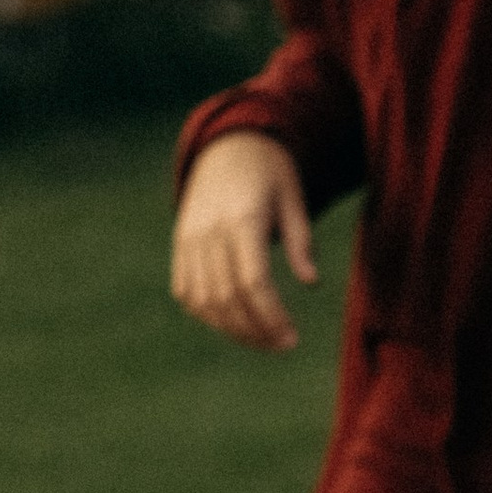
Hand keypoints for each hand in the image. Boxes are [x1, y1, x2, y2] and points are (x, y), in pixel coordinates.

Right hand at [171, 132, 316, 351]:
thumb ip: (301, 241)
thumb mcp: (294, 200)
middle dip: (256, 330)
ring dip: (232, 329)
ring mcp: (188, 239)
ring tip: (262, 341)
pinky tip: (234, 326)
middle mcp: (208, 231)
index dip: (271, 316)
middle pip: (227, 297)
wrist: (227, 147)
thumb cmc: (270, 175)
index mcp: (241, 218)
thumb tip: (311, 281)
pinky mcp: (180, 244)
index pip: (252, 281)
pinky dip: (207, 315)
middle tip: (283, 345)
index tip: (291, 338)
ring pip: (204, 300)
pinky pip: (187, 291)